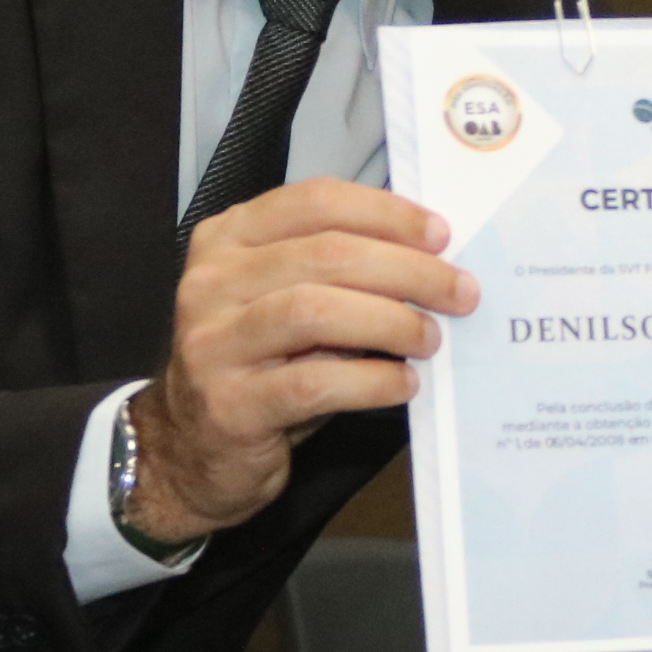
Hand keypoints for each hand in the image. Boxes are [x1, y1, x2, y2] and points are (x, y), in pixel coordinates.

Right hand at [127, 179, 471, 546]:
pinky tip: (402, 383)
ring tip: (430, 339)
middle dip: (407, 270)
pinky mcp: (228, 405)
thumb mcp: (286, 300)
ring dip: (390, 321)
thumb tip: (433, 257)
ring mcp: (212, 343)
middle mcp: (211, 282)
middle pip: (326, 253)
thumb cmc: (258, 365)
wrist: (191, 450)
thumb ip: (337, 270)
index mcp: (229, 238)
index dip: (386, 213)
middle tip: (460, 292)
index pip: (315, 201)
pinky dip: (371, 380)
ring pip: (315, 310)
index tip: (441, 234)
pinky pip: (313, 382)